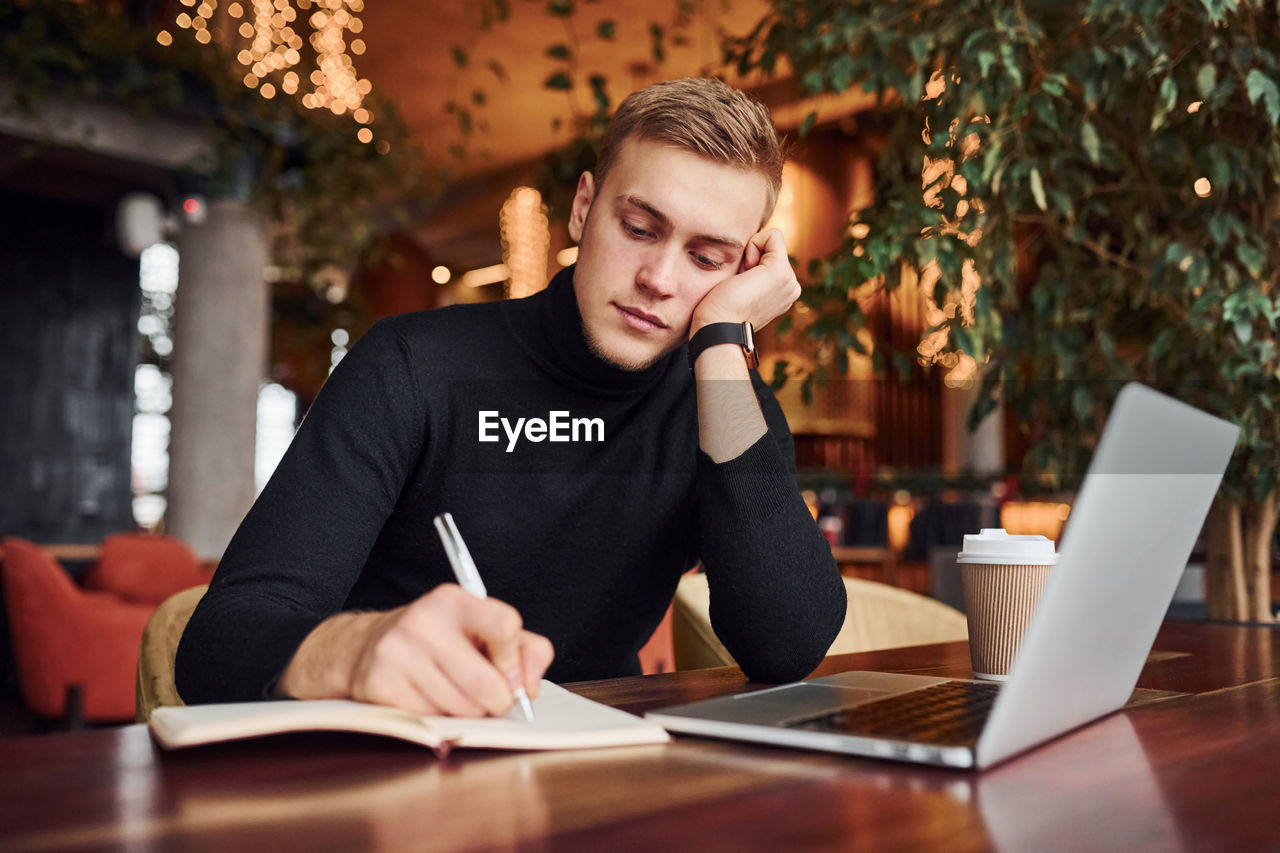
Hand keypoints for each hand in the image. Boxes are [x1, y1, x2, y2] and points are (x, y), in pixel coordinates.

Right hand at [283, 584, 553, 716]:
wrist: (368, 646)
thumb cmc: (440, 641)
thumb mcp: (484, 630)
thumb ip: (526, 650)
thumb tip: (528, 687)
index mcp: (454, 600)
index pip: (506, 626)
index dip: (514, 659)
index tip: (506, 669)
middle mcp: (423, 622)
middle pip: (487, 684)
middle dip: (498, 701)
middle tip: (491, 698)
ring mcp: (398, 654)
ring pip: (463, 710)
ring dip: (470, 713)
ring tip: (456, 694)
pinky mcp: (380, 686)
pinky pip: (433, 722)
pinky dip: (440, 720)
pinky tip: (430, 700)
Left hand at [689, 228, 799, 334]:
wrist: (717, 329)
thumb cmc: (718, 312)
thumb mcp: (738, 288)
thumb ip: (749, 274)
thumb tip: (745, 257)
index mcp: (782, 293)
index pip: (770, 256)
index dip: (748, 260)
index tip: (737, 283)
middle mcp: (791, 287)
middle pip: (772, 247)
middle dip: (750, 257)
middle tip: (738, 284)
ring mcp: (789, 281)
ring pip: (772, 241)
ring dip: (750, 255)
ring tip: (740, 282)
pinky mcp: (780, 272)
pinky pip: (773, 235)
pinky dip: (754, 244)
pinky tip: (744, 270)